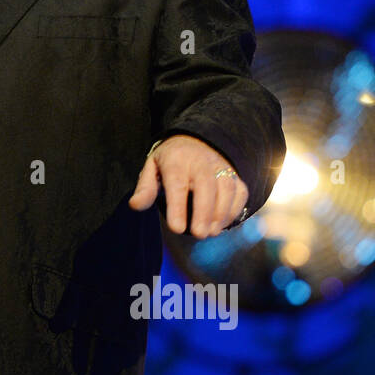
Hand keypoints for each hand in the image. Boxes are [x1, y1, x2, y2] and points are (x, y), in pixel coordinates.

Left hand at [127, 134, 249, 237]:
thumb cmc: (170, 160)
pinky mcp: (234, 174)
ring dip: (220, 213)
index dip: (178, 207)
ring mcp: (221, 167)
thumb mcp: (152, 167)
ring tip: (210, 232)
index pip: (177, 183)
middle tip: (199, 234)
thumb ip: (145, 188)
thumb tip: (135, 206)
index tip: (177, 228)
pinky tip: (222, 224)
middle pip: (206, 186)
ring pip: (227, 189)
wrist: (196, 140)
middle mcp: (201, 162)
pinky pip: (240, 192)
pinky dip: (233, 209)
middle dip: (204, 212)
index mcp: (176, 160)